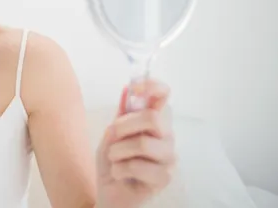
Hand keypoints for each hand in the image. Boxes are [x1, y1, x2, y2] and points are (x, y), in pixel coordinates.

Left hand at [95, 79, 175, 207]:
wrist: (109, 191)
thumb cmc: (114, 160)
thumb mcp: (112, 133)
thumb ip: (122, 113)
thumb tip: (127, 89)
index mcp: (154, 121)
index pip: (163, 95)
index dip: (152, 86)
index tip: (135, 87)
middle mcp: (166, 136)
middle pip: (153, 118)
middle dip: (124, 126)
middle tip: (113, 136)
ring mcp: (168, 158)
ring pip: (142, 143)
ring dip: (118, 151)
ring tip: (115, 159)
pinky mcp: (164, 178)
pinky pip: (136, 166)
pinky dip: (119, 169)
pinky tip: (121, 174)